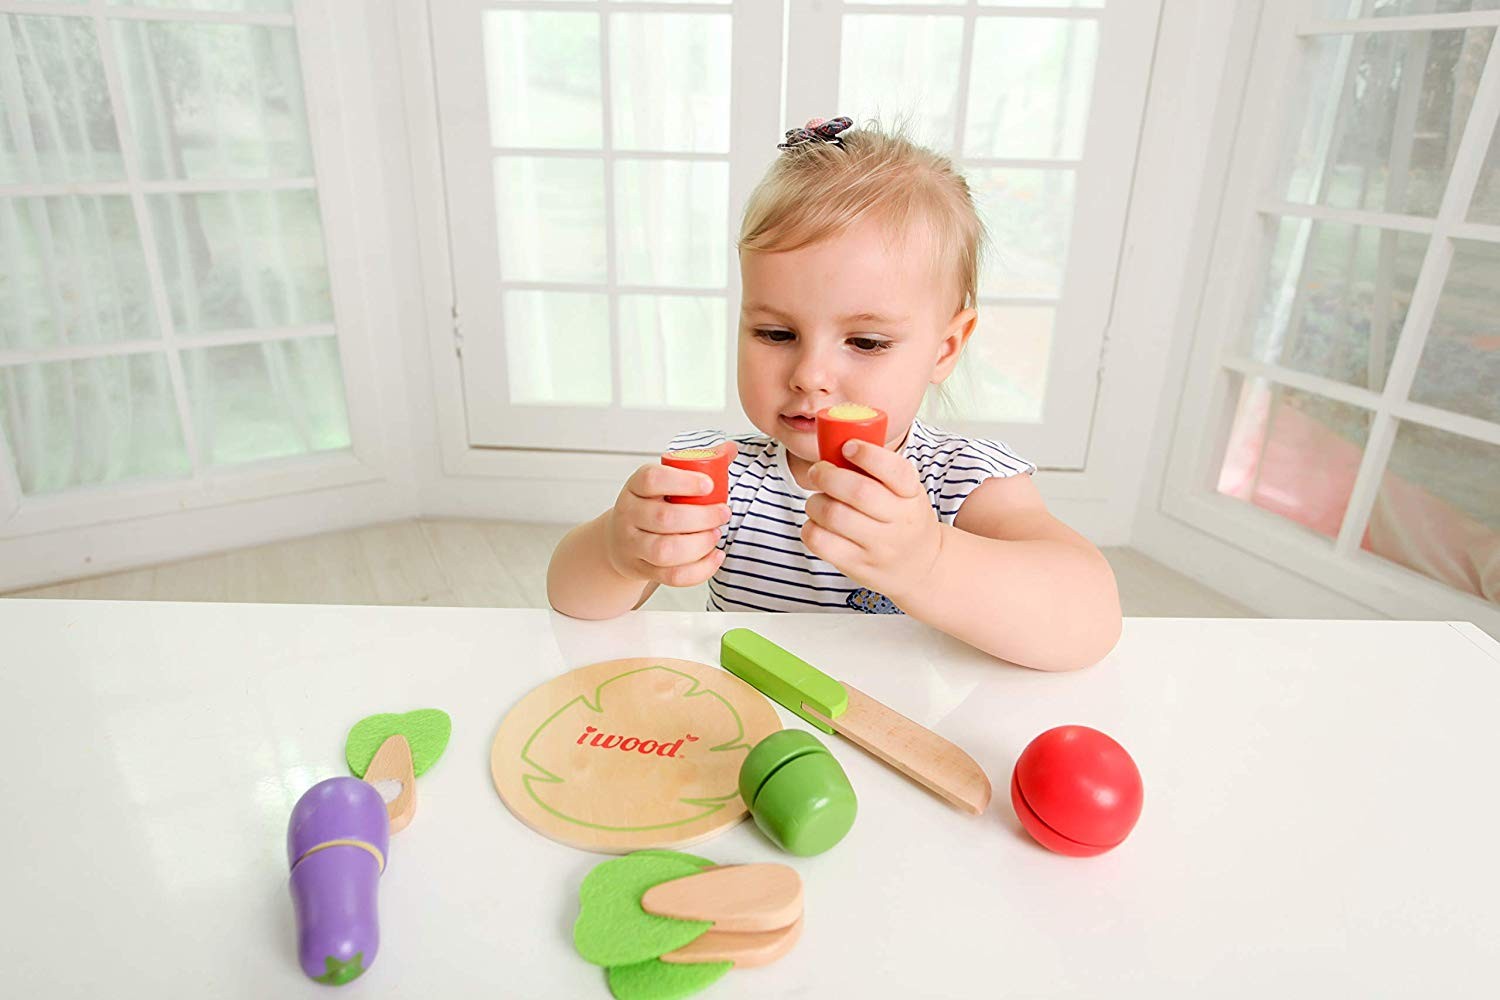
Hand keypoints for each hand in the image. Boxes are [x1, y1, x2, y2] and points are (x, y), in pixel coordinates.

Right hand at [607, 445, 735, 586]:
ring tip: (716, 534)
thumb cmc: (652, 505)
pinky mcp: (642, 569)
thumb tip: (730, 448)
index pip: (652, 479)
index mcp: (636, 486)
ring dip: (699, 544)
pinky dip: (699, 570)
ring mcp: (633, 544)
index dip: (682, 482)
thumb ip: (699, 463)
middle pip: (664, 518)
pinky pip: (672, 576)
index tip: (708, 485)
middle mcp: (629, 514)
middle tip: (723, 513)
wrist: (620, 540)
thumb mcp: (665, 481)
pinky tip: (715, 556)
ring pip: (665, 551)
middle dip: (702, 517)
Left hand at [802, 439, 942, 601]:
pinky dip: (810, 526)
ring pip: (833, 515)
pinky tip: (817, 523)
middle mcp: (900, 522)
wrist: (921, 568)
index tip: (848, 446)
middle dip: (828, 475)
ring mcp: (879, 547)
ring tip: (819, 500)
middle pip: (857, 491)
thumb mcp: (905, 493)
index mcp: (911, 495)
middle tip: (818, 471)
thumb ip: (879, 471)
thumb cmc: (903, 519)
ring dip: (816, 501)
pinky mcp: (858, 566)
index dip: (868, 455)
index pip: (896, 470)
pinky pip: (821, 541)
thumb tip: (834, 443)